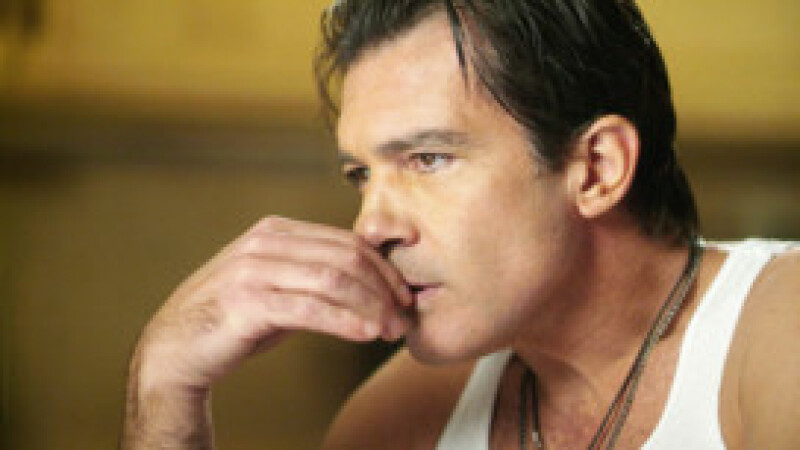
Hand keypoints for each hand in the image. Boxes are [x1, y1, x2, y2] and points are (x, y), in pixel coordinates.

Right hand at [134, 216, 413, 392]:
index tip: (404, 296)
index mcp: (276, 230)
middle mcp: (265, 242)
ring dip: (370, 307)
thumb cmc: (234, 318)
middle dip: (383, 288)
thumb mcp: (278, 286)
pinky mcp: (247, 302)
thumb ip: (315, 276)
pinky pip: (309, 309)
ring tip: (390, 330)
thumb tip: (372, 285)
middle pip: (345, 257)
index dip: (382, 269)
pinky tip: (365, 334)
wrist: (176, 346)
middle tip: (403, 317)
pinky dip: (344, 321)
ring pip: (333, 280)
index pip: (346, 241)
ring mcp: (253, 269)